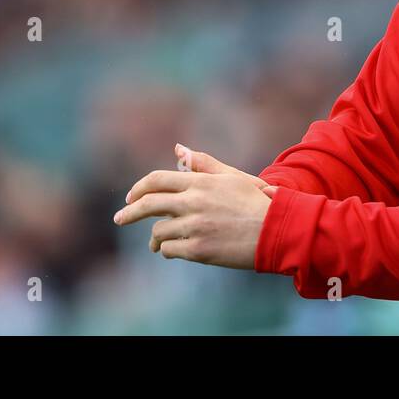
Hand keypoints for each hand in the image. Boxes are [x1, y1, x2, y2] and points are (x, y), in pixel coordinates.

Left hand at [114, 144, 276, 268]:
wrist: (278, 230)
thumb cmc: (257, 202)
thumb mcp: (232, 177)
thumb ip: (204, 164)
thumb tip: (179, 148)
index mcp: (201, 182)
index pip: (157, 180)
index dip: (139, 188)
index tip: (131, 197)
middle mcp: (194, 202)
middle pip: (148, 204)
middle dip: (129, 212)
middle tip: (119, 218)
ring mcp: (195, 226)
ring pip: (158, 231)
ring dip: (155, 237)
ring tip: (157, 243)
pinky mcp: (198, 250)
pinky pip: (169, 250)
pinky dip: (168, 250)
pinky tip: (175, 250)